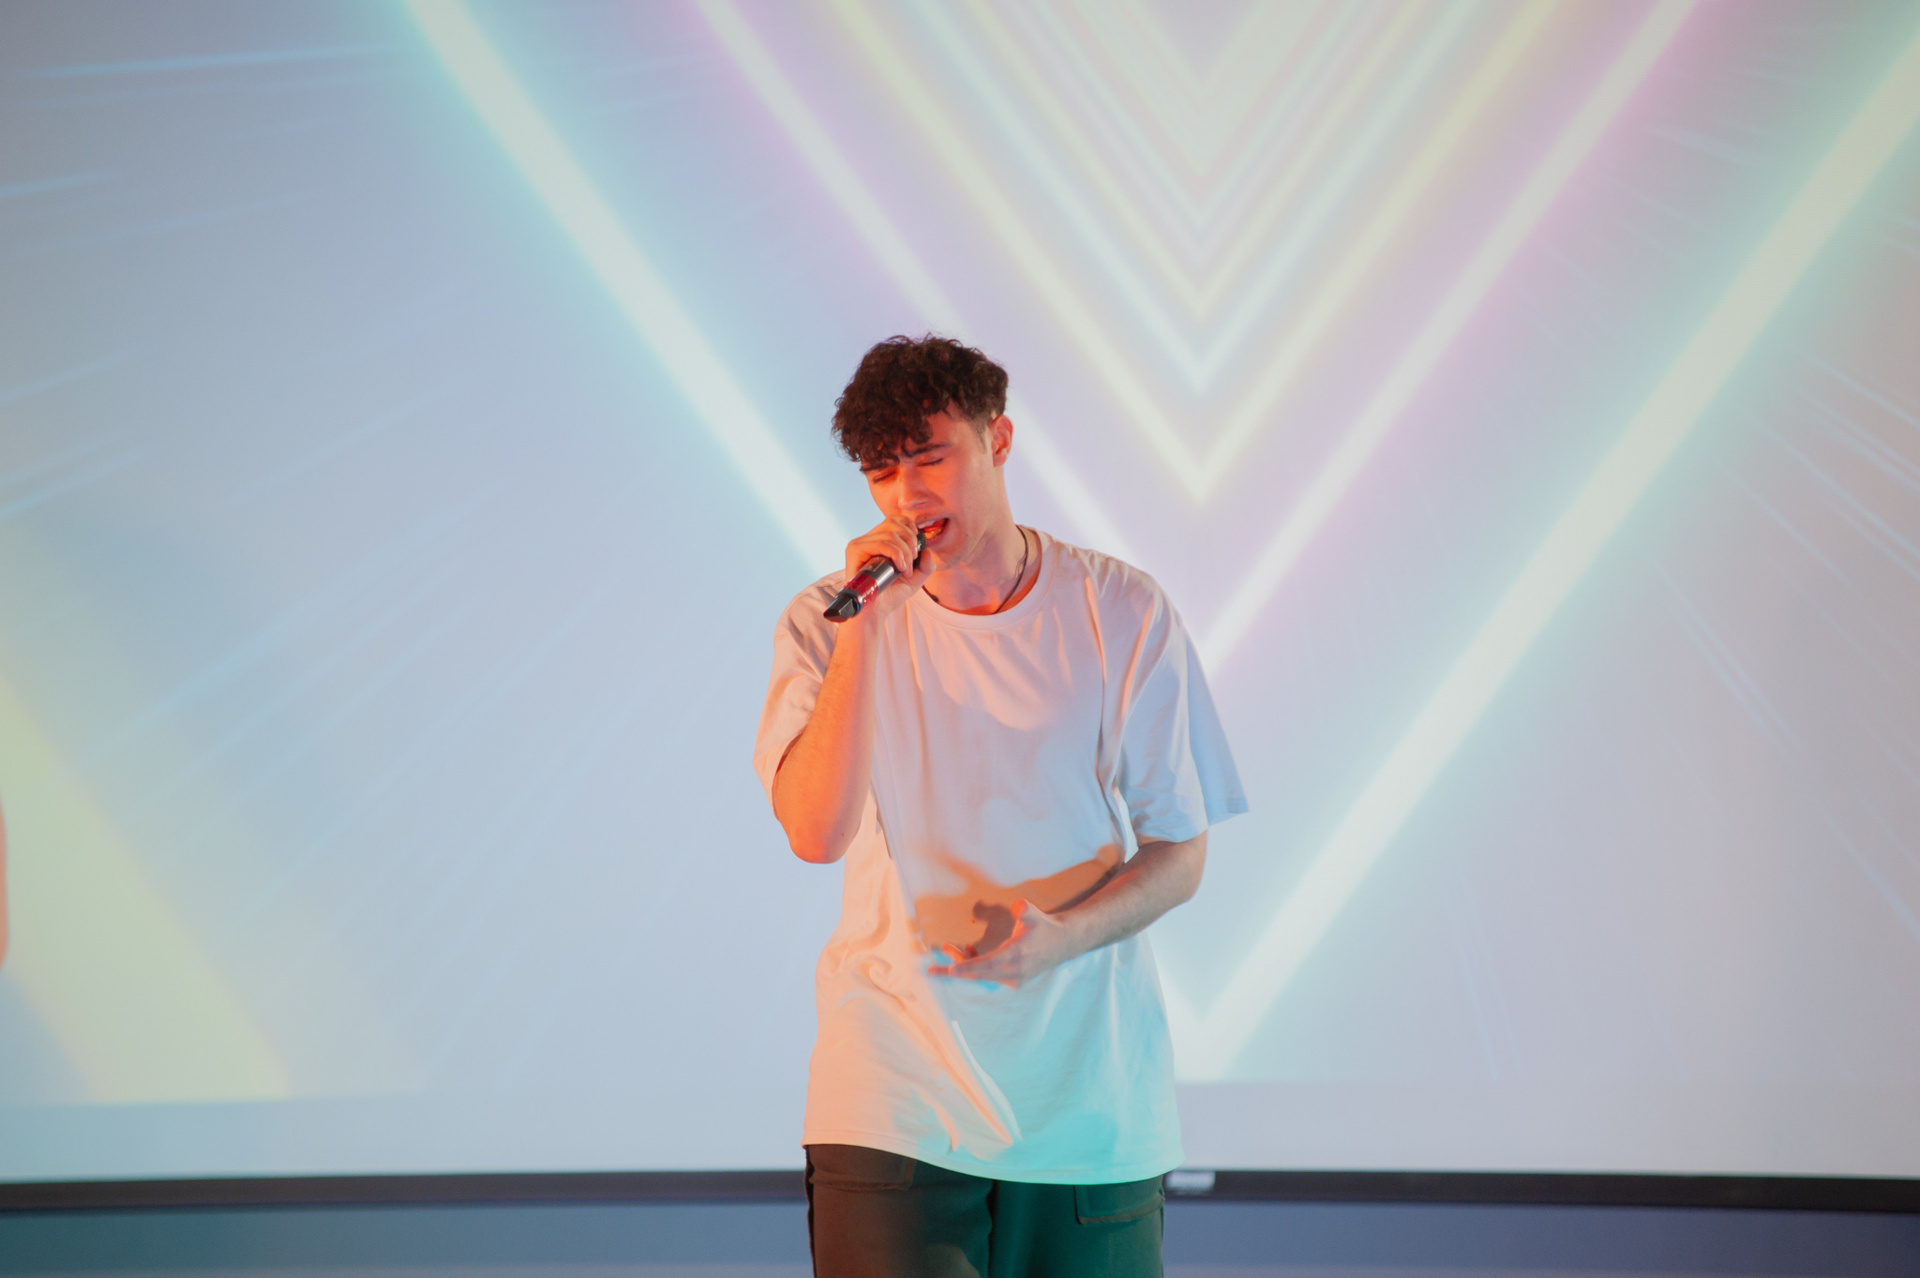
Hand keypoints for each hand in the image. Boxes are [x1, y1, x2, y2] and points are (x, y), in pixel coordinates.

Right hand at [842, 514, 933, 621]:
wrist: (874, 612)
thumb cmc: (889, 596)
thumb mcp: (914, 580)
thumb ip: (926, 566)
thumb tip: (928, 550)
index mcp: (879, 541)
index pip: (896, 520)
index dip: (911, 529)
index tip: (916, 551)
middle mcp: (868, 539)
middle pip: (894, 522)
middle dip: (911, 541)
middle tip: (912, 561)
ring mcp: (860, 543)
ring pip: (891, 534)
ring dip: (905, 552)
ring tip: (905, 570)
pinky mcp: (855, 550)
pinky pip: (881, 543)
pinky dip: (897, 555)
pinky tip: (900, 568)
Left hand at [928, 900, 1077, 987]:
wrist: (1064, 943)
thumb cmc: (1045, 927)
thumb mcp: (1035, 915)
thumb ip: (1025, 911)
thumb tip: (1018, 907)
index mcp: (1016, 956)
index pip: (987, 965)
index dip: (968, 967)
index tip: (951, 970)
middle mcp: (1014, 972)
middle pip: (979, 974)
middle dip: (955, 969)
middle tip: (932, 969)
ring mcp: (1014, 979)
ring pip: (983, 975)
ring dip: (965, 965)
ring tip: (949, 950)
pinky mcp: (1014, 980)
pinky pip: (990, 975)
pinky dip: (976, 966)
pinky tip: (968, 952)